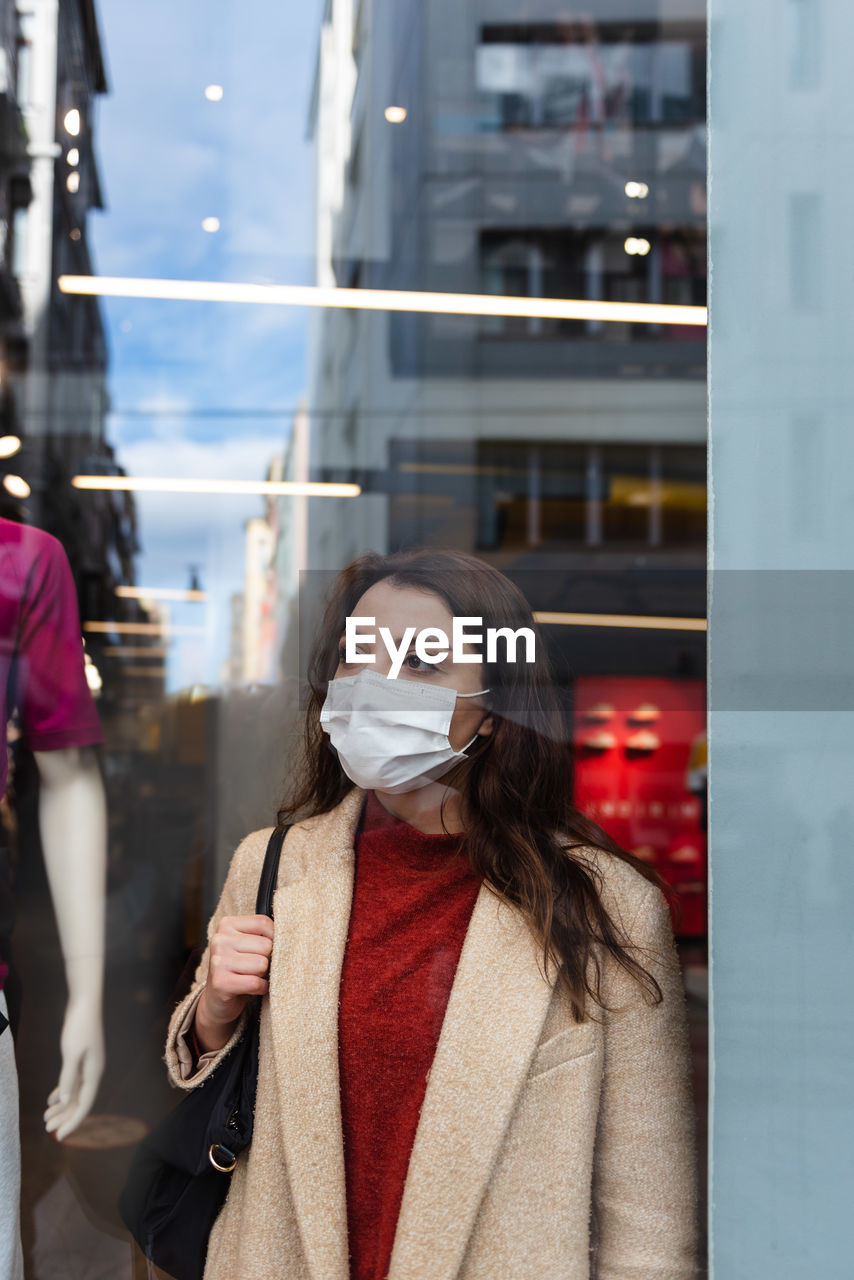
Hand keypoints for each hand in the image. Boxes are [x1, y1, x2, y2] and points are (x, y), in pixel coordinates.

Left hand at [43, 997, 103, 1141]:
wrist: (85, 1003)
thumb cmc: (79, 1027)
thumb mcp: (72, 1054)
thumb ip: (69, 1079)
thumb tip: (66, 1101)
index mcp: (94, 1072)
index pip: (85, 1104)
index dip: (72, 1121)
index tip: (59, 1136)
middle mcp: (93, 1071)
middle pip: (79, 1101)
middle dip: (64, 1117)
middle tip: (47, 1130)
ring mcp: (88, 1065)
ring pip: (75, 1092)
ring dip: (61, 1106)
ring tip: (45, 1118)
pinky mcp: (81, 1058)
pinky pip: (72, 1081)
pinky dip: (62, 1092)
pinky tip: (51, 1100)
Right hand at [197, 914, 274, 1048]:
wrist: (218, 999)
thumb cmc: (239, 968)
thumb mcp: (247, 944)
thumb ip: (263, 935)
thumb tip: (292, 935)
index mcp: (227, 925)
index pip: (263, 923)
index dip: (273, 938)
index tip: (266, 949)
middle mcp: (219, 940)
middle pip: (265, 945)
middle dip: (267, 959)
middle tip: (255, 967)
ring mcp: (218, 961)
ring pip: (262, 964)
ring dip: (262, 975)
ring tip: (251, 976)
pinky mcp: (221, 983)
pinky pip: (255, 983)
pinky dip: (260, 988)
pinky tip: (251, 988)